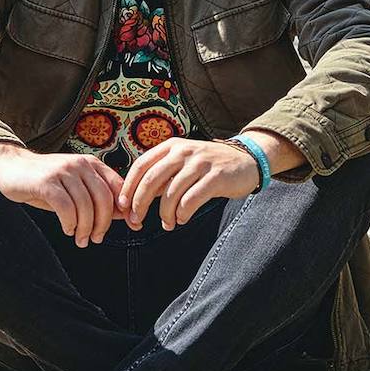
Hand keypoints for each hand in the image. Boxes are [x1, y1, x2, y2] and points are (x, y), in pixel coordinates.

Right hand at [0, 147, 126, 247]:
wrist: (12, 166)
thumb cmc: (45, 182)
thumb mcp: (74, 189)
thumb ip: (97, 199)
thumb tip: (123, 215)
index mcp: (91, 163)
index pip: (117, 186)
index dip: (126, 208)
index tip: (132, 226)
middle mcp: (79, 164)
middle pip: (103, 198)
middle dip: (103, 223)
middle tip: (96, 238)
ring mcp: (62, 171)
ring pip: (85, 205)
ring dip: (85, 228)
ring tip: (80, 239)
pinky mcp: (46, 181)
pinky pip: (65, 207)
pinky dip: (69, 223)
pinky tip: (67, 229)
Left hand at [117, 138, 260, 229]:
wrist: (246, 161)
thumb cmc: (208, 166)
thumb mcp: (182, 163)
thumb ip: (161, 176)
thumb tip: (135, 198)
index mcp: (171, 146)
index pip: (141, 165)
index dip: (129, 187)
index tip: (123, 206)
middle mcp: (184, 151)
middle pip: (151, 179)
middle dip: (140, 203)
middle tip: (137, 220)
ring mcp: (200, 163)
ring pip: (171, 192)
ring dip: (164, 213)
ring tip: (168, 223)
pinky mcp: (216, 176)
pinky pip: (191, 199)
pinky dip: (183, 213)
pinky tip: (182, 218)